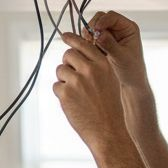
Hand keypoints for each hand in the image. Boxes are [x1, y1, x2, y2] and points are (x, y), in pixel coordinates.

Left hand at [53, 32, 126, 150]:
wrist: (109, 132)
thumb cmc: (111, 109)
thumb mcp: (111, 82)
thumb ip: (97, 66)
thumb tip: (79, 54)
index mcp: (103, 64)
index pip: (83, 44)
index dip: (72, 39)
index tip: (65, 35)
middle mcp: (90, 69)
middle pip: (68, 54)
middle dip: (68, 63)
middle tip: (73, 77)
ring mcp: (76, 81)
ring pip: (60, 70)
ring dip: (64, 80)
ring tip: (77, 95)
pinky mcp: (65, 93)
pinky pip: (56, 86)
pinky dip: (62, 94)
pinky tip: (74, 104)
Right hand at [86, 11, 147, 88]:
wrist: (130, 82)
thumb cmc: (131, 70)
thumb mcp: (120, 57)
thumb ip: (110, 44)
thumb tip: (98, 33)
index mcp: (128, 28)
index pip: (112, 16)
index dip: (101, 21)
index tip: (95, 32)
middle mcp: (119, 28)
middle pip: (100, 18)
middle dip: (92, 27)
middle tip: (89, 40)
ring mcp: (111, 34)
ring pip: (94, 26)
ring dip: (89, 34)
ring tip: (90, 47)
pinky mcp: (103, 41)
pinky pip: (91, 36)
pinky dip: (88, 41)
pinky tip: (90, 50)